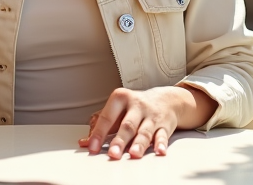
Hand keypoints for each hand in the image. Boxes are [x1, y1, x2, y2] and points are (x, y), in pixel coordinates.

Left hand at [79, 85, 217, 159]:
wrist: (166, 99)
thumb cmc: (136, 107)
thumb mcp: (118, 110)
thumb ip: (101, 125)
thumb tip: (85, 142)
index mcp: (121, 98)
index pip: (107, 117)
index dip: (99, 133)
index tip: (92, 147)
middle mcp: (136, 105)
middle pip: (127, 125)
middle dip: (120, 140)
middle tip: (113, 153)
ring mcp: (151, 115)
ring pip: (144, 131)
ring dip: (139, 144)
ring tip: (133, 154)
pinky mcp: (164, 125)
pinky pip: (163, 135)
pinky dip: (161, 144)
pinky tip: (159, 151)